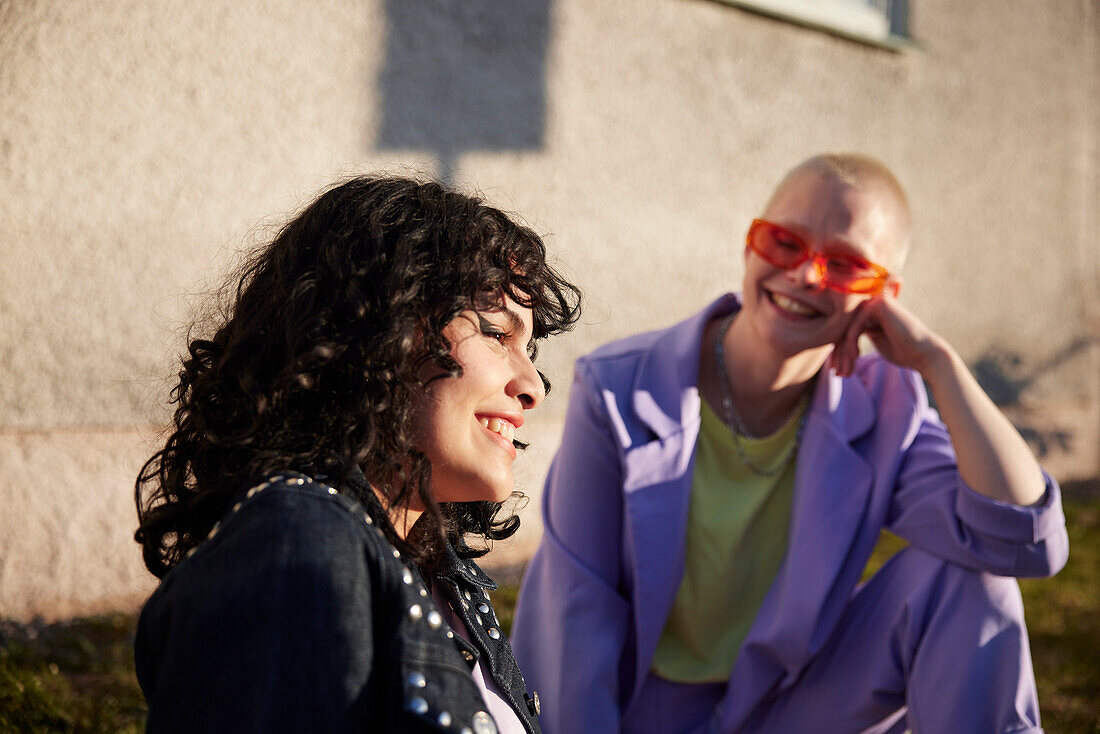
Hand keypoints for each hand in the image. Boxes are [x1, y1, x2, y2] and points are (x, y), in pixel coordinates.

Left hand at [830, 295, 946, 377]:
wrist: (926, 355)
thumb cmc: (904, 353)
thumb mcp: (878, 342)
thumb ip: (862, 335)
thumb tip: (840, 337)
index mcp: (875, 311)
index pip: (847, 329)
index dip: (840, 351)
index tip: (839, 371)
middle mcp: (876, 302)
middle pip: (845, 327)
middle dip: (840, 352)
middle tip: (839, 373)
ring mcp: (878, 301)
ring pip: (848, 326)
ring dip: (844, 350)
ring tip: (846, 369)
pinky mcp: (880, 304)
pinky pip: (856, 323)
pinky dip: (852, 340)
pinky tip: (855, 355)